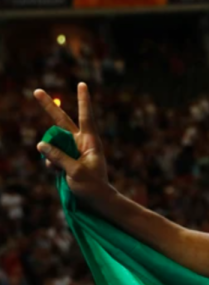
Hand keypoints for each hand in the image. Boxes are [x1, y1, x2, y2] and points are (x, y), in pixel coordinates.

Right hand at [34, 83, 113, 204]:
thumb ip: (59, 157)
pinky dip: (50, 163)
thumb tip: (41, 144)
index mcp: (90, 142)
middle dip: (48, 108)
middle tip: (36, 91)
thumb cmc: (92, 186)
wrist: (97, 200)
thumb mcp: (76, 172)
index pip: (86, 117)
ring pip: (53, 142)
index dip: (83, 101)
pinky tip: (58, 173)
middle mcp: (81, 142)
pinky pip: (51, 156)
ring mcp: (72, 150)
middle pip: (62, 121)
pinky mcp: (65, 158)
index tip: (82, 84)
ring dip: (50, 154)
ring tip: (60, 169)